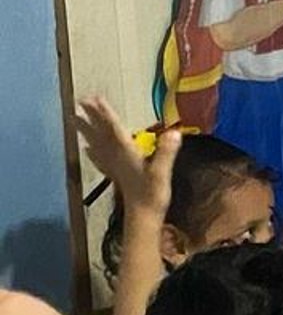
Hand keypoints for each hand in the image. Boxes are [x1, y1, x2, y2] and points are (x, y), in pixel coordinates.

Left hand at [76, 96, 177, 222]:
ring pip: (97, 144)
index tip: (95, 98)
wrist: (143, 216)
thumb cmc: (153, 194)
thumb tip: (175, 132)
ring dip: (87, 131)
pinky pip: (100, 160)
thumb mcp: (162, 172)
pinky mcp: (116, 175)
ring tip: (75, 119)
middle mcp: (117, 157)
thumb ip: (167, 152)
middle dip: (92, 117)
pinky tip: (86, 149)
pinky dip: (92, 152)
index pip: (114, 128)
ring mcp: (114, 166)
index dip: (105, 113)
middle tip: (81, 101)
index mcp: (127, 153)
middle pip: (102, 133)